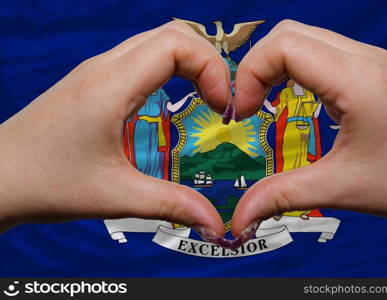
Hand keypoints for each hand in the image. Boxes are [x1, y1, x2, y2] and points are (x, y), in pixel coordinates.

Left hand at [0, 21, 230, 235]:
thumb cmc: (45, 183)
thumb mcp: (115, 196)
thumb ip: (171, 205)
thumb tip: (215, 223)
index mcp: (111, 86)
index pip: (176, 44)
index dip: (211, 68)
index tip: (222, 106)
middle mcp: (104, 68)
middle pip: (172, 34)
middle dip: (207, 62)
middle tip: (221, 102)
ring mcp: (96, 71)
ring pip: (156, 42)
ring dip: (189, 63)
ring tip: (205, 99)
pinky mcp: (94, 81)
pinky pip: (141, 57)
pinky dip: (170, 69)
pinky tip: (174, 101)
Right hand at [231, 20, 386, 236]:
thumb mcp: (339, 189)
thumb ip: (281, 196)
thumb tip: (239, 217)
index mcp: (357, 80)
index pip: (284, 46)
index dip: (251, 73)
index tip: (244, 113)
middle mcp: (364, 59)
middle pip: (289, 33)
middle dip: (257, 66)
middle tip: (248, 107)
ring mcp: (370, 61)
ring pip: (304, 38)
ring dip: (274, 65)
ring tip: (264, 102)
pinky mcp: (372, 70)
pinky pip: (321, 51)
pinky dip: (294, 68)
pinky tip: (292, 99)